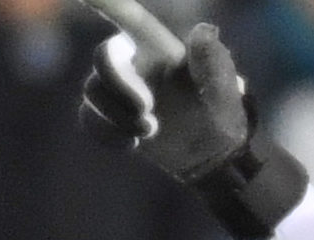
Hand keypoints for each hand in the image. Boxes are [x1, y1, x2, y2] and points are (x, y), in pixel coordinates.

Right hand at [80, 24, 305, 239]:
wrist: (213, 151)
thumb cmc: (221, 110)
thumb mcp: (223, 87)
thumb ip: (212, 60)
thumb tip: (205, 30)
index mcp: (156, 46)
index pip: (126, 15)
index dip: (104, 0)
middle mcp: (132, 61)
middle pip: (102, 58)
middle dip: (120, 85)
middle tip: (148, 109)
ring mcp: (118, 88)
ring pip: (93, 93)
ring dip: (119, 116)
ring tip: (152, 130)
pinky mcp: (110, 116)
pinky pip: (89, 120)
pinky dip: (109, 135)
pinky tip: (133, 144)